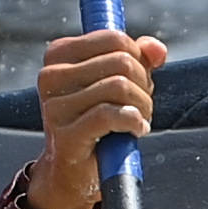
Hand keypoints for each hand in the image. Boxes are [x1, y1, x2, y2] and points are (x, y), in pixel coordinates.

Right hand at [27, 28, 166, 208]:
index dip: (138, 58)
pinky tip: (135, 130)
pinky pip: (111, 115)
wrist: (73, 170)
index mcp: (58, 55)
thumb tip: (157, 49)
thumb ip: (137, 59)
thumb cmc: (95, 121)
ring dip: (142, 107)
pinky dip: (134, 121)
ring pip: (120, 87)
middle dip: (143, 85)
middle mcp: (50, 76)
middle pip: (121, 61)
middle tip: (141, 105)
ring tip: (137, 120)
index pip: (114, 38)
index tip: (137, 79)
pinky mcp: (66, 134)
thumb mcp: (117, 83)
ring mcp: (55, 106)